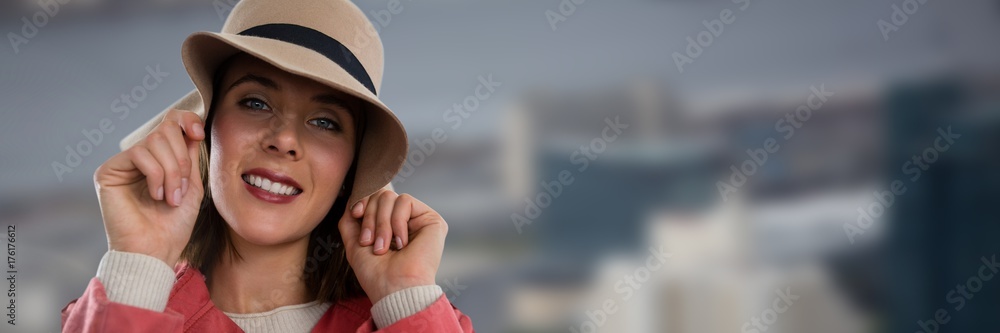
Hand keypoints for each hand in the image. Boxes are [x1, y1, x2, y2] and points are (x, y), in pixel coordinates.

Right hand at [94, 110, 204, 267]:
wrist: (156, 251)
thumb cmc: (174, 225)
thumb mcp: (191, 185)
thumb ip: (190, 156)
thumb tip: (191, 127)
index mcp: (160, 159)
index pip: (170, 123)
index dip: (186, 120)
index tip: (199, 133)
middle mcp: (140, 158)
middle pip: (164, 130)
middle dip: (182, 159)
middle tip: (183, 189)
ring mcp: (123, 164)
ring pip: (154, 141)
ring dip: (172, 171)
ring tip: (171, 198)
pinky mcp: (108, 171)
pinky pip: (139, 154)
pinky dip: (156, 175)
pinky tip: (156, 196)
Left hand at [338, 189, 447, 303]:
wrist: (393, 288)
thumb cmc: (375, 274)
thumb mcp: (354, 244)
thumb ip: (350, 221)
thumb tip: (351, 198)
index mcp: (390, 226)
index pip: (375, 198)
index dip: (363, 201)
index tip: (355, 213)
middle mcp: (406, 221)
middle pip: (381, 195)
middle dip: (370, 217)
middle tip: (371, 242)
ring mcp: (419, 219)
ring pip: (391, 197)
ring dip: (382, 223)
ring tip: (384, 247)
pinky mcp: (432, 219)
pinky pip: (405, 201)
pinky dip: (396, 221)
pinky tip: (401, 242)